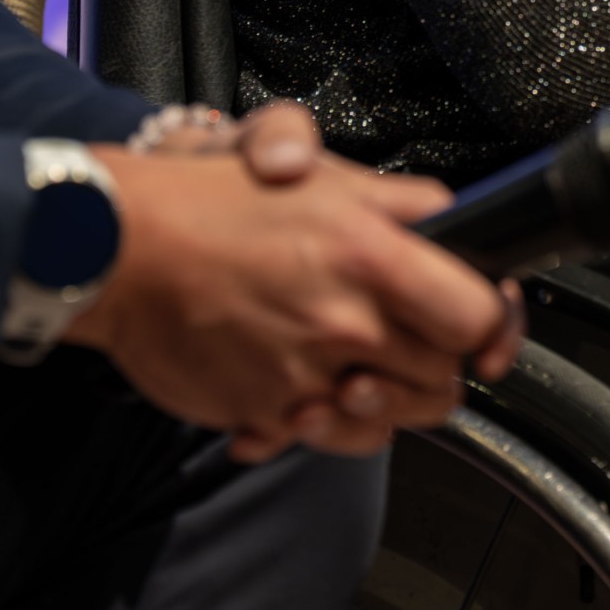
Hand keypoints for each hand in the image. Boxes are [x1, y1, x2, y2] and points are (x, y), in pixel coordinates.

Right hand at [67, 145, 520, 462]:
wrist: (116, 248)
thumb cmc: (211, 199)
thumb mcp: (317, 169)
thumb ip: (396, 199)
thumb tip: (450, 217)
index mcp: (371, 255)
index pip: (476, 317)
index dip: (493, 324)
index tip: (488, 325)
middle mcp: (346, 323)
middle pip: (442, 382)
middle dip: (438, 366)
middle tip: (413, 342)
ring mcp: (304, 377)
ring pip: (385, 422)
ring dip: (381, 404)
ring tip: (357, 372)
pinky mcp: (261, 413)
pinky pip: (315, 439)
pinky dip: (313, 425)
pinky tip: (300, 392)